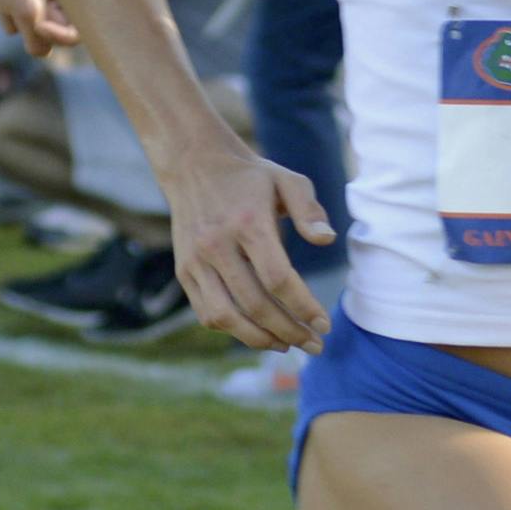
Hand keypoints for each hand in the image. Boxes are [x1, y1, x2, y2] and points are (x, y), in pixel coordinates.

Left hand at [0, 0, 77, 55]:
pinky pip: (17, 22)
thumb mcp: (27, 10)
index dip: (61, 36)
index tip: (40, 27)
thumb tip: (40, 52)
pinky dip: (6, 14)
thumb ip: (39, 40)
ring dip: (16, 20)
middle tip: (18, 6)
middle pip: (53, 33)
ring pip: (32, 29)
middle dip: (32, 24)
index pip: (78, 30)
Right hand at [166, 143, 336, 353]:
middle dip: (289, 331)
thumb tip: (326, 241)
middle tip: (314, 344)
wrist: (194, 164)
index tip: (324, 324)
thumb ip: (309, 210)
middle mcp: (216, 245)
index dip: (303, 307)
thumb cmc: (250, 176)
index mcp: (247, 223)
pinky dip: (233, 329)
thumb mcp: (287, 180)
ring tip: (287, 345)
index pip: (278, 279)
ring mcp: (195, 261)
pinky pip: (207, 313)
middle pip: (254, 304)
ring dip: (259, 339)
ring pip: (226, 317)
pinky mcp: (184, 271)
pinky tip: (258, 332)